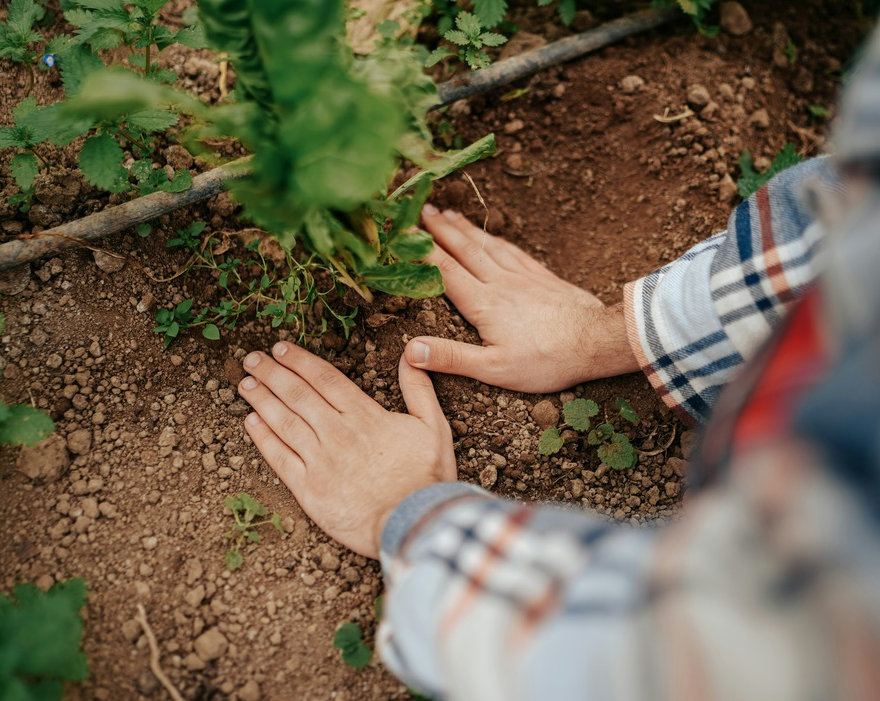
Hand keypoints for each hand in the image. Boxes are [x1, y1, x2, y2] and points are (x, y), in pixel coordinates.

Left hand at [238, 341, 455, 558]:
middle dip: (272, 373)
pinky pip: (280, 459)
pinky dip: (263, 439)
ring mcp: (320, 461)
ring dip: (262, 399)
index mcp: (365, 415)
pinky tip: (251, 423)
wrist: (415, 523)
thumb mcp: (434, 426)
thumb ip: (419, 388)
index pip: (325, 378)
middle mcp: (337, 433)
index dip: (299, 361)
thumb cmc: (427, 477)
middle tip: (252, 358)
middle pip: (298, 395)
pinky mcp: (309, 490)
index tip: (280, 348)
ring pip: (284, 422)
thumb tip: (410, 354)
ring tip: (245, 383)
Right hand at [405, 206, 637, 392]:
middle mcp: (500, 282)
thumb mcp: (494, 369)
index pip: (444, 271)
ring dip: (465, 228)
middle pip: (464, 249)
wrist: (596, 342)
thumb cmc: (546, 361)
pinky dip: (496, 238)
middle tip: (421, 209)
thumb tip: (410, 350)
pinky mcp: (542, 276)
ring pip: (487, 245)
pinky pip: (513, 250)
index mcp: (483, 304)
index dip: (422, 251)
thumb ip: (452, 357)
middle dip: (440, 229)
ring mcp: (523, 276)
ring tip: (448, 213)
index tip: (403, 231)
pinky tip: (491, 235)